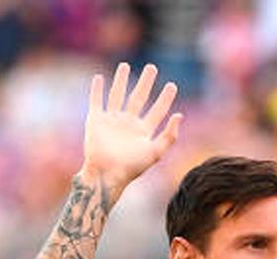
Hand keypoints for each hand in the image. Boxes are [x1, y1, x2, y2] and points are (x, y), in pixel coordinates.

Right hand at [81, 62, 182, 192]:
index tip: (172, 85)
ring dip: (121, 81)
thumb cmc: (132, 167)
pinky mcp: (95, 121)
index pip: (157, 110)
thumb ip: (169, 135)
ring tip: (125, 65)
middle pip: (139, 98)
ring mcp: (111, 121)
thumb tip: (180, 115)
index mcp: (143, 131)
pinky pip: (96, 101)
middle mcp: (128, 124)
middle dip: (146, 83)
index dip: (165, 98)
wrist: (107, 174)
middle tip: (152, 68)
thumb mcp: (156, 152)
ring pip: (118, 95)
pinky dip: (97, 90)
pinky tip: (100, 78)